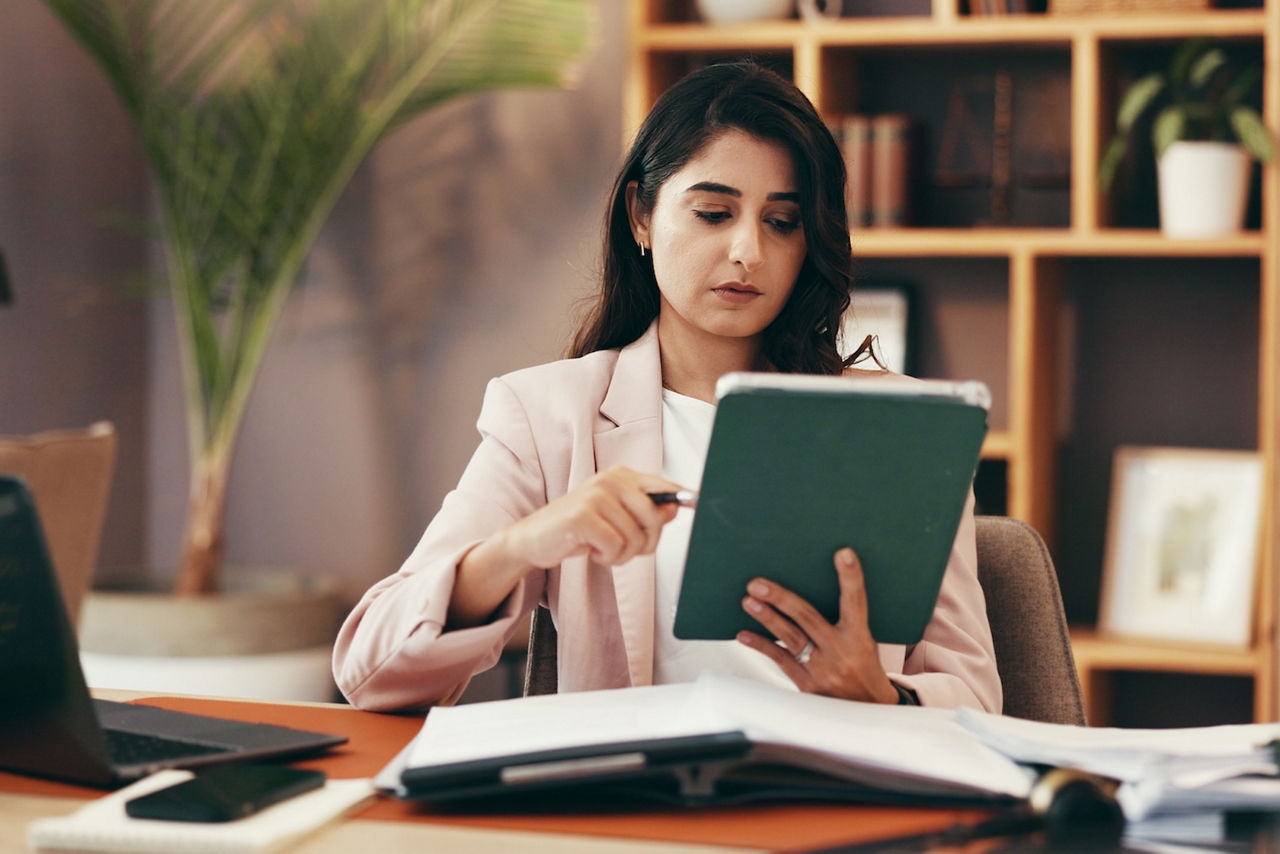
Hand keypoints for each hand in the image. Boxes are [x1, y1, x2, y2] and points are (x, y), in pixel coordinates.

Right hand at [500, 465, 681, 569]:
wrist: (533, 539)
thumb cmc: (577, 530)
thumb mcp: (615, 519)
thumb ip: (645, 512)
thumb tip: (675, 508)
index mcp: (622, 476)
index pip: (664, 488)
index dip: (683, 499)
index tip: (698, 500)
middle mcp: (611, 479)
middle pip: (656, 518)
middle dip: (644, 544)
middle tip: (621, 547)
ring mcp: (596, 495)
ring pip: (636, 538)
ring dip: (620, 554)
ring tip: (600, 547)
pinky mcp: (583, 515)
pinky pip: (616, 546)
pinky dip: (606, 557)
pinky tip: (590, 549)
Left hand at [735, 547, 899, 703]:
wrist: (868, 711)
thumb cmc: (863, 667)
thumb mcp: (864, 642)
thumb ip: (844, 620)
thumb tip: (807, 592)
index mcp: (860, 638)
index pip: (856, 602)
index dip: (851, 578)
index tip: (843, 553)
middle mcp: (841, 653)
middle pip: (807, 618)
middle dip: (781, 598)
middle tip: (758, 583)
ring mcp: (823, 671)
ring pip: (790, 638)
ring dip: (766, 618)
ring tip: (748, 601)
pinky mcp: (807, 686)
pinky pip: (780, 660)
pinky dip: (761, 645)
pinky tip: (744, 634)